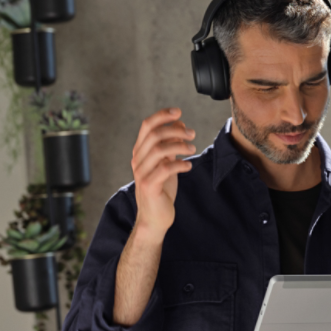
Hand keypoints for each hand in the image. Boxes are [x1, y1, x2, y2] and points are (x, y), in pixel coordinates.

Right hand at [131, 107, 196, 237]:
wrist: (154, 217)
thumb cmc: (161, 189)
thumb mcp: (166, 162)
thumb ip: (169, 144)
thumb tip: (179, 124)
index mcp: (140, 152)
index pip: (147, 126)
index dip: (162, 116)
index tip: (178, 112)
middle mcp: (138, 160)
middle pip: (154, 135)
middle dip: (175, 130)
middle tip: (192, 134)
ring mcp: (142, 173)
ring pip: (159, 150)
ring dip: (179, 146)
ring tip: (192, 149)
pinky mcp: (149, 186)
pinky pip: (165, 168)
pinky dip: (179, 164)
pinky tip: (188, 166)